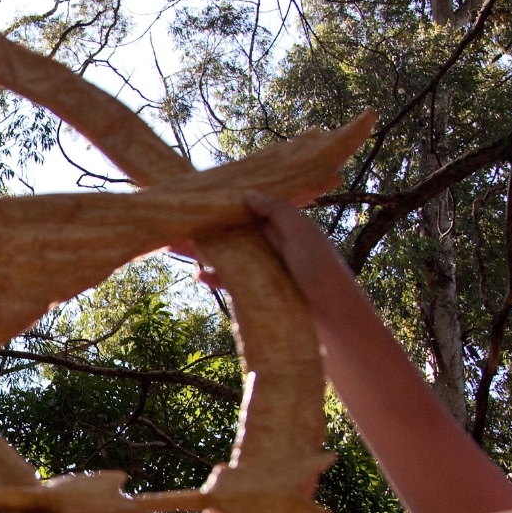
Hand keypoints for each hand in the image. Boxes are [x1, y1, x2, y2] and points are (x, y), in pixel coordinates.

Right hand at [173, 193, 358, 304]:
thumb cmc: (323, 271)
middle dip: (206, 228)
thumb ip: (276, 210)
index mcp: (284, 225)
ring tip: (177, 248)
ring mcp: (265, 268)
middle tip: (175, 226)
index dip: (225, 205)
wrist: (336, 318)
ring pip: (228, 255)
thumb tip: (247, 194)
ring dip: (204, 252)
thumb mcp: (301, 232)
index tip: (199, 200)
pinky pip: (232, 281)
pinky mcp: (260, 291)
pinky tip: (201, 276)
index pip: (249, 209)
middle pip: (233, 231)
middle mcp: (273, 244)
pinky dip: (216, 277)